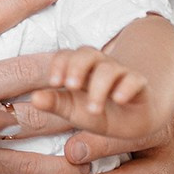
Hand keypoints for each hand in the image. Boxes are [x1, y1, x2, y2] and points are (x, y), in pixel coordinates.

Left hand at [24, 48, 156, 137]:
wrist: (134, 120)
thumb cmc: (99, 112)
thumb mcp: (74, 111)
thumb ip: (55, 103)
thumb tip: (34, 98)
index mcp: (80, 71)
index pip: (67, 55)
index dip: (60, 64)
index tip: (55, 83)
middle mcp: (99, 67)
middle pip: (87, 53)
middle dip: (77, 67)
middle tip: (71, 86)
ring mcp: (121, 74)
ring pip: (109, 68)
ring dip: (99, 86)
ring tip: (94, 109)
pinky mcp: (139, 85)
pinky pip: (135, 79)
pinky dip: (126, 87)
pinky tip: (118, 99)